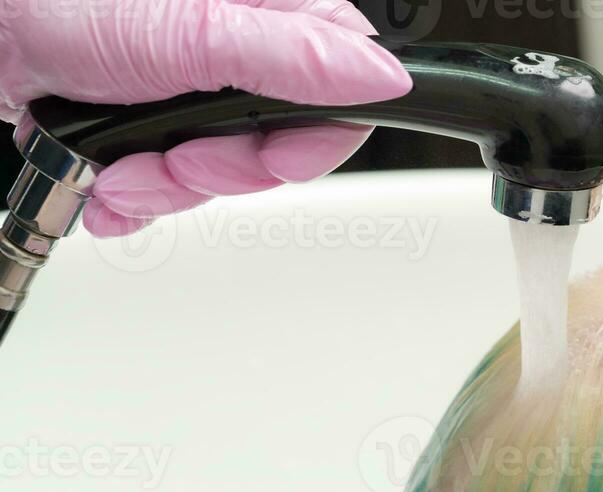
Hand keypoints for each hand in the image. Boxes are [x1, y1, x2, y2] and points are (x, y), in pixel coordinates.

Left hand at [0, 0, 411, 236]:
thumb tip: (383, 77)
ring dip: (165, 190)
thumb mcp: (188, 32)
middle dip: (218, 172)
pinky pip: (173, 180)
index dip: (311, 140)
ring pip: (223, 171)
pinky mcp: (150, 117)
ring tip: (120, 171)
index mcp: (267, 11)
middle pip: (280, 144)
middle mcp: (236, 46)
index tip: (266, 155)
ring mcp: (191, 85)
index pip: (345, 87)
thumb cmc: (52, 5)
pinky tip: (108, 181)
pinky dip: (137, 196)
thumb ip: (290, 58)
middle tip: (174, 159)